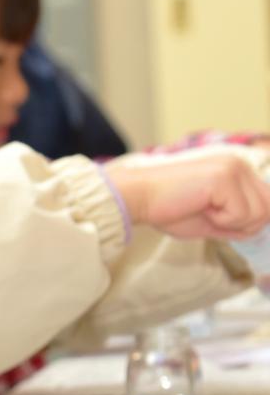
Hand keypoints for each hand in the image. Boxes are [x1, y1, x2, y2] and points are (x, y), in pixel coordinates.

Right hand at [105, 153, 269, 240]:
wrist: (138, 197)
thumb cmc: (167, 208)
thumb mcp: (212, 218)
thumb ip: (238, 220)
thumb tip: (258, 230)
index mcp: (235, 170)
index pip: (266, 201)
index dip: (249, 221)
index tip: (222, 222)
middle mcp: (239, 165)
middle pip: (267, 208)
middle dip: (244, 224)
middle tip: (212, 219)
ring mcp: (233, 169)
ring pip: (259, 214)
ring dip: (232, 223)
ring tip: (204, 211)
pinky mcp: (225, 178)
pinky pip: (241, 214)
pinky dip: (222, 221)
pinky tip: (200, 208)